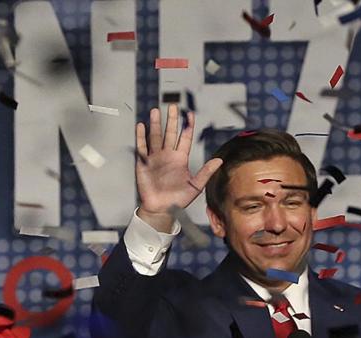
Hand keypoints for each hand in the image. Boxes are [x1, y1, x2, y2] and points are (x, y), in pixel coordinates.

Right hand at [136, 104, 222, 230]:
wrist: (161, 209)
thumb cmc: (178, 200)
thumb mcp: (195, 186)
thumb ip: (206, 172)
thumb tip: (219, 161)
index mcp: (180, 159)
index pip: (185, 138)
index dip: (187, 126)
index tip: (189, 114)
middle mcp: (168, 155)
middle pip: (170, 133)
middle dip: (171, 120)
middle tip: (172, 106)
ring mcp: (155, 158)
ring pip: (155, 136)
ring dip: (156, 124)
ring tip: (156, 111)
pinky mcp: (144, 163)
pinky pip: (142, 147)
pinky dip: (141, 136)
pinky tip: (141, 126)